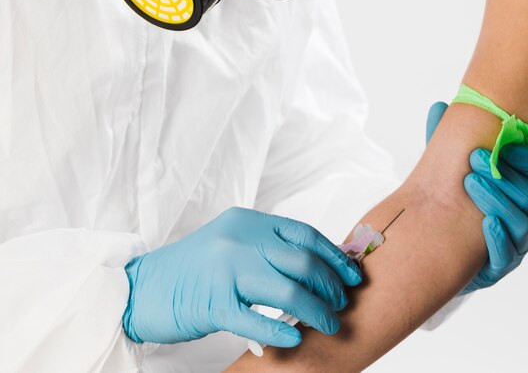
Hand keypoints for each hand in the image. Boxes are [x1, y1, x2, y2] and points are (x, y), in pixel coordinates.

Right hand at [122, 207, 361, 346]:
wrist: (143, 285)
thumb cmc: (193, 266)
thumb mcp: (231, 241)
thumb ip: (267, 246)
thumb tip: (314, 263)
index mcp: (247, 222)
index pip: (303, 234)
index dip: (332, 255)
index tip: (351, 273)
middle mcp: (239, 240)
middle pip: (301, 262)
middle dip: (330, 285)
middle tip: (342, 302)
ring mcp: (225, 271)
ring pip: (287, 291)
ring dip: (317, 310)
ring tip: (330, 324)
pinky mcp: (212, 304)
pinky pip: (256, 321)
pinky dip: (280, 331)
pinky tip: (296, 340)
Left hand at [426, 101, 527, 293]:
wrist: (430, 243)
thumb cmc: (447, 200)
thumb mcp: (444, 168)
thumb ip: (443, 139)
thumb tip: (439, 107)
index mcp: (518, 189)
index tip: (508, 141)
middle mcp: (523, 216)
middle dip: (503, 174)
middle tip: (474, 157)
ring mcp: (514, 243)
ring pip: (522, 225)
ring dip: (498, 201)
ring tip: (471, 182)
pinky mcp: (499, 266)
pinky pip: (508, 256)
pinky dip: (500, 239)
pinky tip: (486, 222)